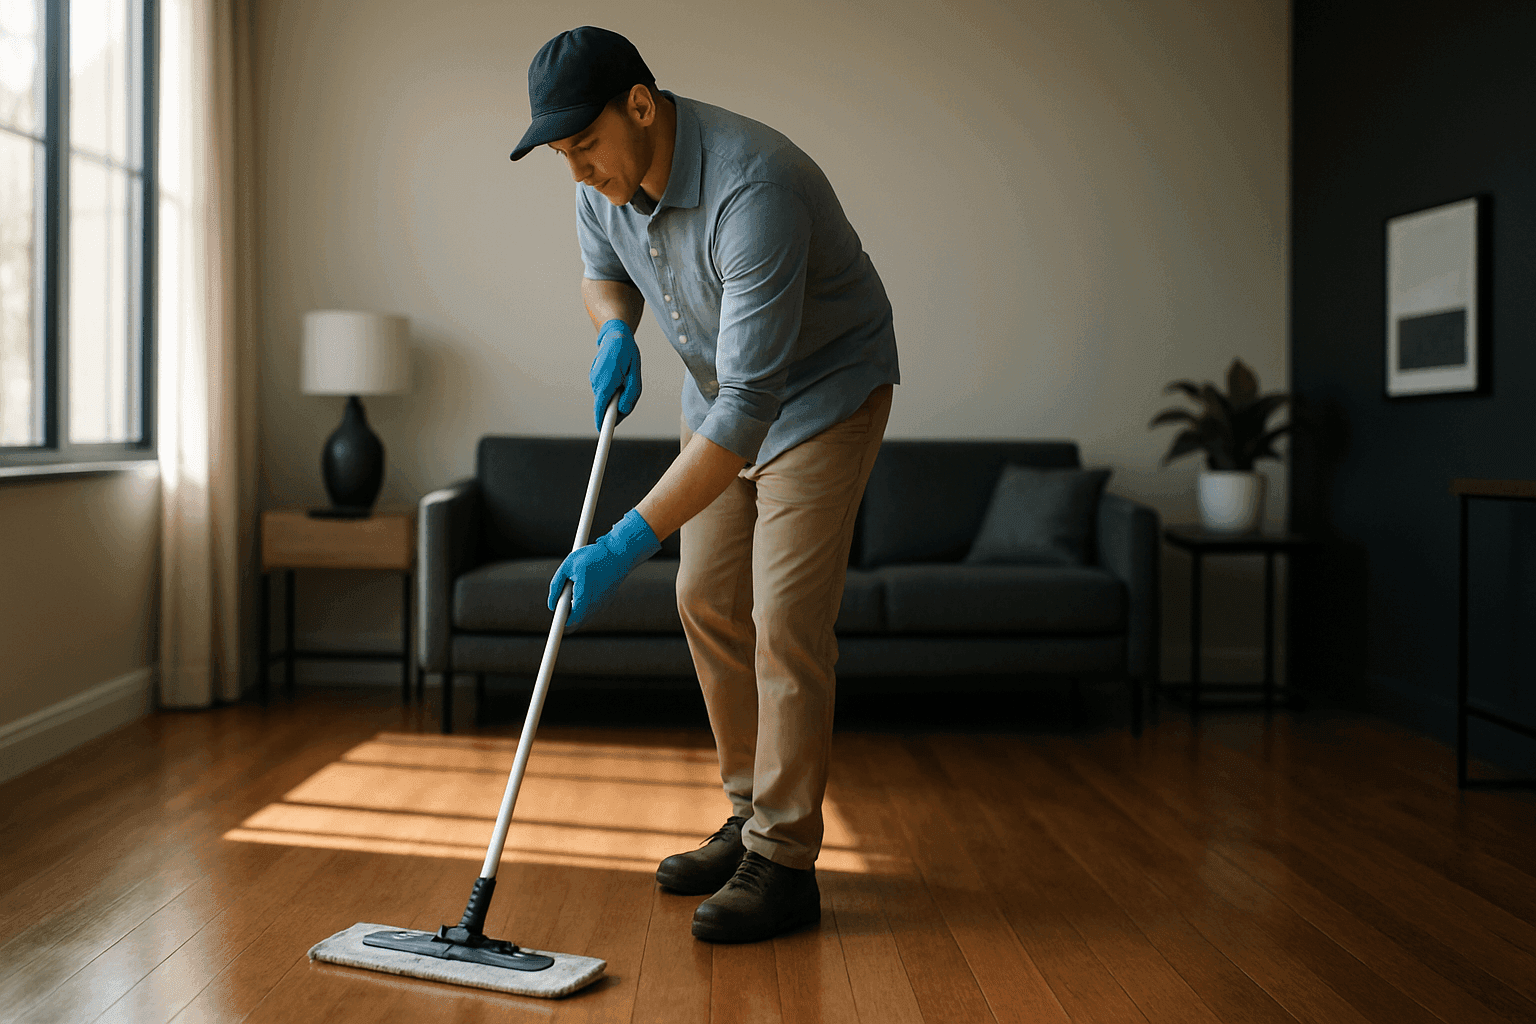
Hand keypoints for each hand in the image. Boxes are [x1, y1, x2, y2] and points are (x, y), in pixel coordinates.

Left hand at [548, 509, 661, 629]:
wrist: (619, 554)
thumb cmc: (592, 557)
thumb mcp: (568, 565)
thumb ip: (556, 585)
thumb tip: (551, 605)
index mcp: (584, 595)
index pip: (571, 620)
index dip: (561, 625)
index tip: (555, 623)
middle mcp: (595, 603)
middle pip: (577, 622)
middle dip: (567, 616)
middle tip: (561, 604)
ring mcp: (603, 604)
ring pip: (585, 617)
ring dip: (576, 610)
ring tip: (575, 590)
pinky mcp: (607, 602)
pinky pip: (592, 610)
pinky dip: (585, 605)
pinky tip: (585, 589)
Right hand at [590, 319, 641, 430]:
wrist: (615, 335)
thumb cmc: (627, 354)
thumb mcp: (635, 374)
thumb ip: (631, 394)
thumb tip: (623, 410)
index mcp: (606, 382)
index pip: (601, 408)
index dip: (602, 422)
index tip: (603, 433)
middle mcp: (597, 382)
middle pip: (605, 405)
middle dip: (617, 406)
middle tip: (628, 392)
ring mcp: (593, 379)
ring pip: (606, 398)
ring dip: (616, 395)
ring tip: (625, 378)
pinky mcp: (594, 377)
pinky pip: (604, 390)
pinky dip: (612, 389)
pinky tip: (618, 376)